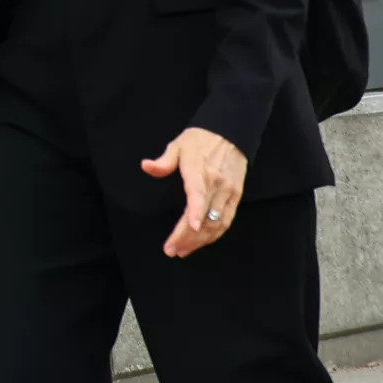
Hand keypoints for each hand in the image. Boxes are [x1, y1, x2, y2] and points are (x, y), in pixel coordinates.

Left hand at [143, 127, 246, 256]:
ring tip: (183, 250)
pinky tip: (201, 242)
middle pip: (205, 215)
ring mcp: (228, 191)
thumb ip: (164, 161)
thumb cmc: (200, 139)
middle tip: (172, 250)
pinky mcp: (236, 196)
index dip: (196, 211)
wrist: (231, 132)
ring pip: (217, 222)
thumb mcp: (178, 145)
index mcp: (199, 170)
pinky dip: (215, 234)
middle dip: (188, 237)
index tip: (191, 227)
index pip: (199, 193)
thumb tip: (146, 166)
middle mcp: (216, 183)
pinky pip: (227, 220)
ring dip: (201, 241)